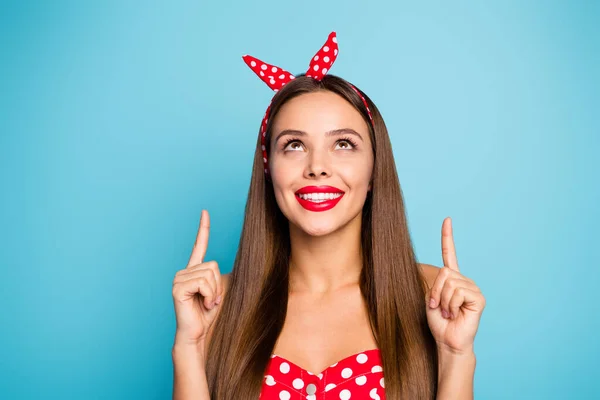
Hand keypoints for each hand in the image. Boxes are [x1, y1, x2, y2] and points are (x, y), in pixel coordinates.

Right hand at [172, 210, 223, 345]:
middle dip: (218, 285)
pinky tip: (202, 305)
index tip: (205, 211)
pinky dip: (208, 296)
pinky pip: (203, 282)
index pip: (200, 245)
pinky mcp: (177, 288)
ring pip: (209, 274)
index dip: (203, 228)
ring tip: (206, 304)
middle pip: (213, 265)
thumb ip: (225, 275)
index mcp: (195, 270)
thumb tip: (246, 263)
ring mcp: (179, 278)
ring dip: (214, 292)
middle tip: (211, 300)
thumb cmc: (212, 315)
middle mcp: (185, 271)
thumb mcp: (223, 290)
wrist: (200, 335)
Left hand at [426, 217, 485, 353]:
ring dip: (443, 300)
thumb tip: (432, 270)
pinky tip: (456, 313)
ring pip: (450, 282)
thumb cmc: (438, 322)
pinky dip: (452, 304)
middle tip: (439, 307)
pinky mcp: (478, 298)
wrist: (447, 340)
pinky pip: (458, 292)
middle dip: (436, 291)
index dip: (448, 237)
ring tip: (448, 312)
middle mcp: (464, 280)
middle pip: (444, 272)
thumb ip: (432, 282)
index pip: (450, 253)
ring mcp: (473, 288)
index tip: (447, 220)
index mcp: (451, 278)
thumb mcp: (429, 298)